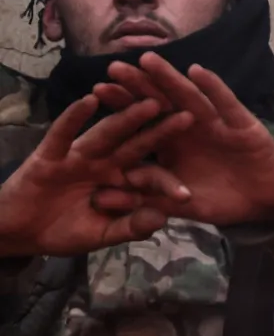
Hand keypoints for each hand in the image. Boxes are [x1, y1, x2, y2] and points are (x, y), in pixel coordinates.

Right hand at [0, 94, 191, 256]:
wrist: (22, 233)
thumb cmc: (65, 231)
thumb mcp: (103, 235)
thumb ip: (130, 227)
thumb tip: (161, 218)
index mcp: (121, 182)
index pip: (149, 178)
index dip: (168, 184)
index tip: (188, 195)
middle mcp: (104, 164)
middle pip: (137, 145)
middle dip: (161, 132)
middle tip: (190, 116)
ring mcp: (78, 156)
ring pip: (107, 134)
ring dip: (127, 118)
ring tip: (150, 103)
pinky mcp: (51, 155)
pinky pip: (63, 133)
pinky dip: (74, 118)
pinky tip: (89, 100)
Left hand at [94, 54, 273, 226]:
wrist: (265, 203)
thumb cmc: (221, 199)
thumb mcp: (178, 204)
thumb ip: (143, 199)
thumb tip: (100, 199)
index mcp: (172, 143)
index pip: (143, 119)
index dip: (122, 104)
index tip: (97, 90)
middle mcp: (190, 127)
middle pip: (161, 101)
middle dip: (139, 84)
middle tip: (115, 66)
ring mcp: (217, 123)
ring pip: (189, 97)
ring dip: (169, 79)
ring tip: (148, 60)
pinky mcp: (242, 125)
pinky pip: (226, 104)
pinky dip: (213, 88)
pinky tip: (198, 71)